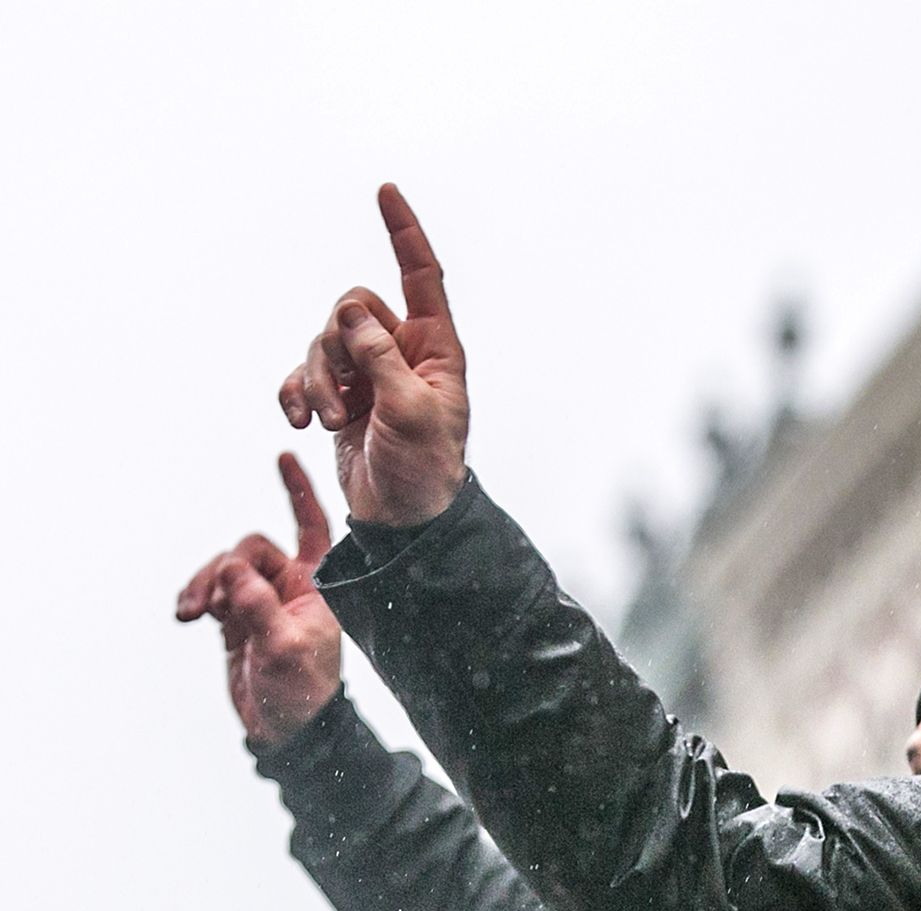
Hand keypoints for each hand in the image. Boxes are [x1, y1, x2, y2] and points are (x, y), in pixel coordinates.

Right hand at [175, 454, 343, 747]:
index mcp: (317, 584)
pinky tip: (188, 615)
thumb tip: (232, 571)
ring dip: (204, 586)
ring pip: (225, 570)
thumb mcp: (285, 649)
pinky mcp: (236, 615)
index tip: (284, 455)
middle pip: (250, 549)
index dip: (300, 491)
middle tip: (211, 603)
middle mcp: (291, 585)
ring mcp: (261, 598)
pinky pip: (210, 591)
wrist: (286, 727)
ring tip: (191, 614)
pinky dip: (196, 598)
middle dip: (225, 570)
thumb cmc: (302, 689)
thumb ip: (258, 607)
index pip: (312, 526)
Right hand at [278, 184, 468, 526]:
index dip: (404, 233)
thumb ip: (381, 358)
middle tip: (343, 398)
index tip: (386, 191)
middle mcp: (402, 352)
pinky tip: (299, 421)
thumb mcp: (411, 413)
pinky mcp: (339, 396)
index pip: (421, 276)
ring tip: (328, 421)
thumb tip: (353, 312)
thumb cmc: (425, 470)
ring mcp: (369, 373)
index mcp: (435, 348)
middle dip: (336, 346)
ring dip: (317, 379)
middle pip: (351, 308)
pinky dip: (296, 391)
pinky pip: (303, 372)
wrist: (404, 519)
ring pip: (323, 340)